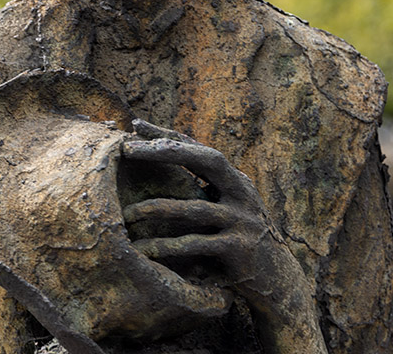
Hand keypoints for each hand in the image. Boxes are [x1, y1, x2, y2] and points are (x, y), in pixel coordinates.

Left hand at [121, 120, 327, 353]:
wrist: (278, 281)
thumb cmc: (240, 237)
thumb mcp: (228, 205)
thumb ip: (205, 185)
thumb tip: (163, 158)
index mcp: (235, 179)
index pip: (198, 147)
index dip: (169, 134)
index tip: (137, 124)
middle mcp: (242, 192)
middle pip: (205, 159)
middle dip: (165, 151)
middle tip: (128, 149)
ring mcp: (242, 219)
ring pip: (194, 209)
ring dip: (157, 210)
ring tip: (128, 214)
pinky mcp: (239, 249)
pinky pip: (197, 245)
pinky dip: (168, 247)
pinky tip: (145, 250)